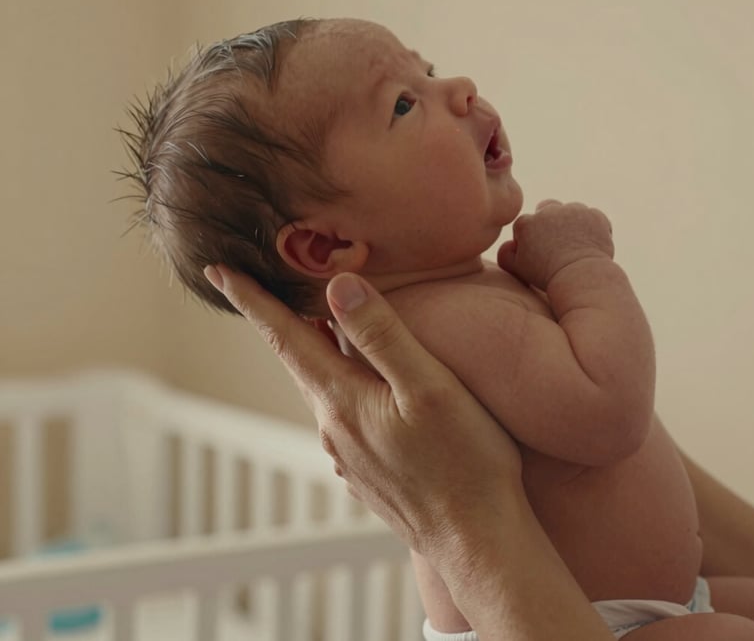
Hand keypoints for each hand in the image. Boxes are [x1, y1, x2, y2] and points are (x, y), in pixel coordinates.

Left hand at [204, 265, 522, 560]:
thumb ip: (382, 335)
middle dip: (280, 321)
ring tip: (319, 325)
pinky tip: (363, 384)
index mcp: (342, 400)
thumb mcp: (429, 387)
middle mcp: (333, 427)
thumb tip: (337, 285)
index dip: (251, 300)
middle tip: (264, 285)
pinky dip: (341, 385)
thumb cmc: (464, 462)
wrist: (476, 542)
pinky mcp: (365, 471)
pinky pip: (343, 414)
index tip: (217, 271)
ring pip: (322, 388)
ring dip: (314, 353)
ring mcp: (347, 454)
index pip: (285, 336)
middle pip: (299, 360)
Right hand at [501, 200, 613, 290]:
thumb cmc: (546, 275)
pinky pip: (592, 217)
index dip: (530, 240)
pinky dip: (592, 227)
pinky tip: (590, 244)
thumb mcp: (517, 268)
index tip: (538, 255)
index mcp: (526, 222)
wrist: (579, 276)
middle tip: (556, 244)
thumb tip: (509, 243)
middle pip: (546, 209)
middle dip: (549, 223)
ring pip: (570, 211)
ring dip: (571, 222)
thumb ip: (505, 254)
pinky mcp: (595, 215)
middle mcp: (548, 211)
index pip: (525, 225)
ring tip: (574, 245)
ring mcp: (573, 210)